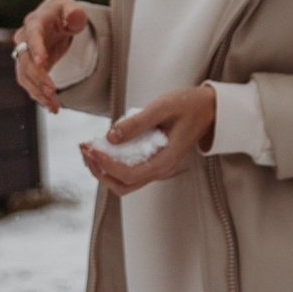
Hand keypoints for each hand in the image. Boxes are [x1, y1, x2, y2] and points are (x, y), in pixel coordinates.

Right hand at [12, 0, 85, 112]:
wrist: (53, 22)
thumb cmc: (63, 15)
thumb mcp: (71, 10)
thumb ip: (74, 13)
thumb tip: (74, 16)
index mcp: (35, 22)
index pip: (32, 34)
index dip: (36, 48)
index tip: (42, 62)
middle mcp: (23, 39)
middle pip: (25, 60)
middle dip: (38, 77)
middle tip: (52, 91)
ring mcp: (23, 54)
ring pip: (24, 76)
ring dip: (36, 91)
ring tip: (52, 105)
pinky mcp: (27, 68)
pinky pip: (28, 84)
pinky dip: (38, 96)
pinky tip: (51, 107)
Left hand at [81, 85, 217, 195]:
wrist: (208, 108)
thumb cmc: (188, 105)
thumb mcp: (162, 107)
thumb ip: (137, 123)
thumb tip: (111, 137)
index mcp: (164, 160)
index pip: (129, 175)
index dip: (106, 165)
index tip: (92, 148)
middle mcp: (159, 169)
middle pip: (122, 185)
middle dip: (99, 171)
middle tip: (85, 149)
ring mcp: (156, 167)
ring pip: (124, 181)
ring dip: (103, 169)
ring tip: (88, 148)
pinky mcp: (152, 160)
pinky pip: (129, 170)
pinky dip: (112, 163)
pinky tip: (102, 146)